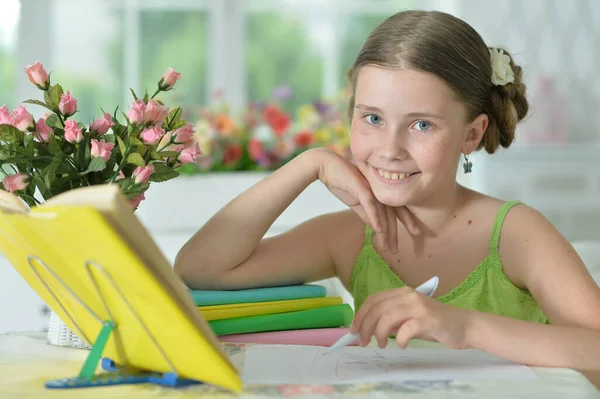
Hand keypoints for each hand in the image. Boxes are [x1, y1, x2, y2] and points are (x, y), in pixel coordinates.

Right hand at [315, 149, 419, 252]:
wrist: (327, 166)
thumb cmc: (341, 182)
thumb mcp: (355, 202)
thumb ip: (366, 214)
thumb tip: (377, 228)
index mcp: (380, 192)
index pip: (397, 207)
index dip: (407, 220)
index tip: (415, 232)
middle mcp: (380, 190)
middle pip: (393, 213)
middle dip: (396, 233)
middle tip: (397, 250)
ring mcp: (372, 188)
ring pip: (383, 213)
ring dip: (385, 232)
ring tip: (387, 248)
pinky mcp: (361, 188)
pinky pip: (370, 205)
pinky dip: (375, 218)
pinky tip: (379, 231)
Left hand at [349, 286, 472, 349]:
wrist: (465, 326)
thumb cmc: (435, 324)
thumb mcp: (408, 319)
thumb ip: (391, 320)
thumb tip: (368, 329)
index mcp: (402, 292)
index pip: (374, 300)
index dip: (360, 314)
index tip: (354, 330)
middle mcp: (409, 295)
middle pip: (377, 308)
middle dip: (366, 326)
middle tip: (363, 341)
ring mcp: (419, 306)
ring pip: (388, 316)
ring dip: (380, 333)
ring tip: (382, 344)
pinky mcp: (429, 319)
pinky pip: (406, 329)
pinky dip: (400, 339)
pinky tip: (402, 346)